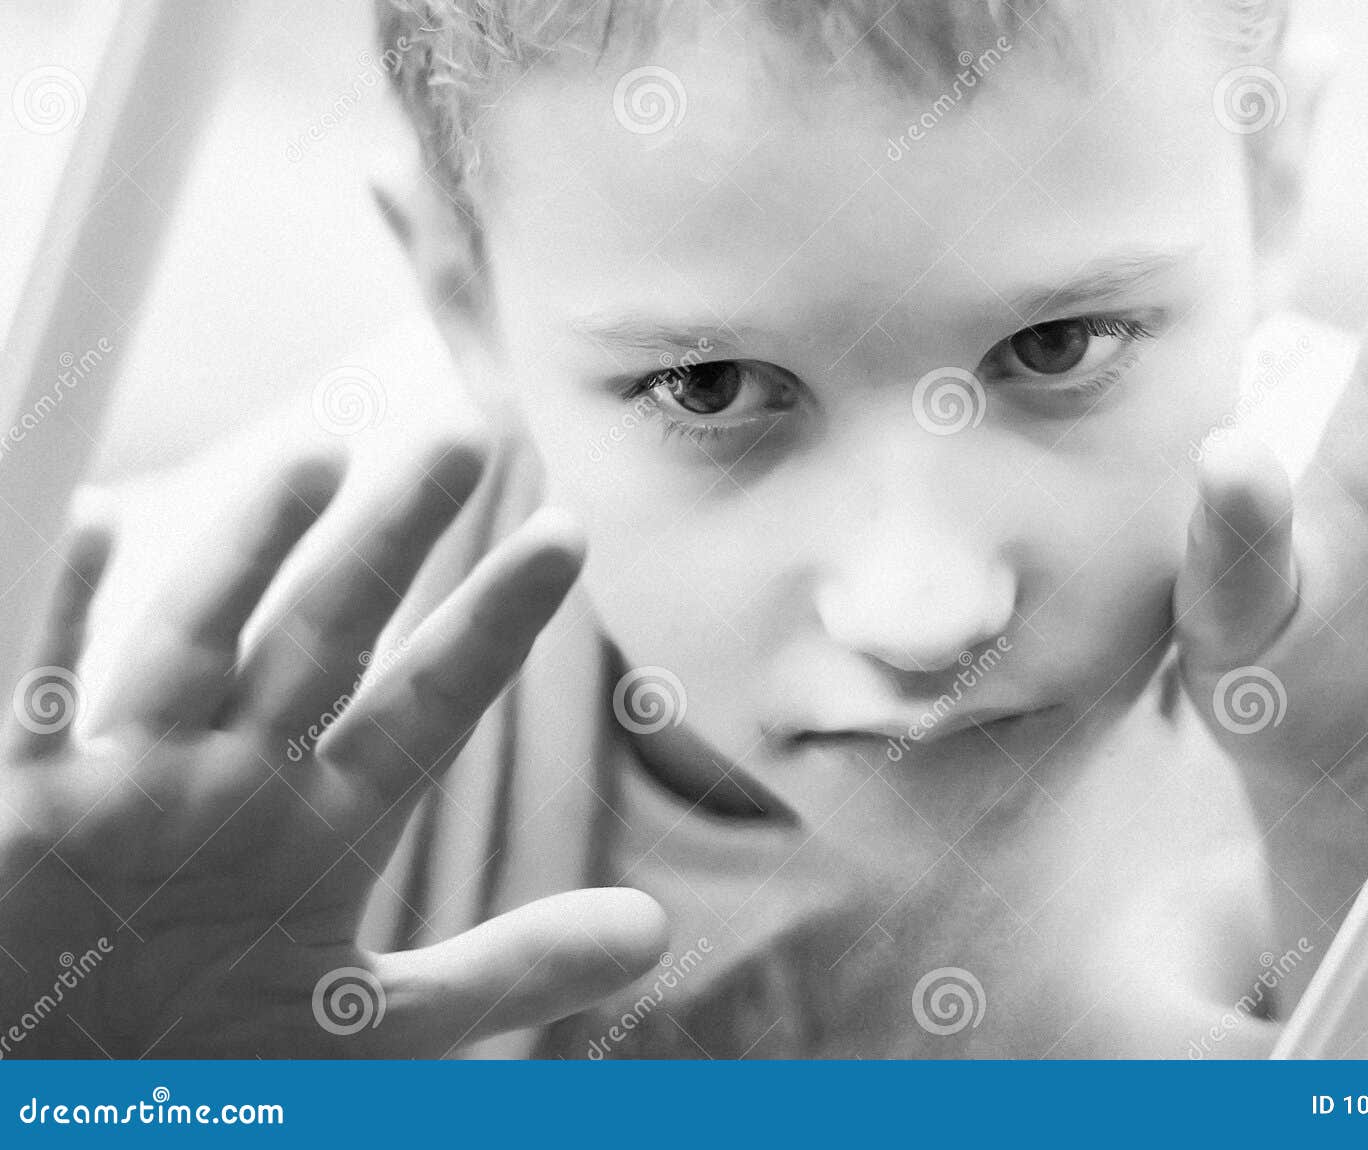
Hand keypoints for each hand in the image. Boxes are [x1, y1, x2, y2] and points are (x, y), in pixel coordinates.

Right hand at [0, 446, 664, 1057]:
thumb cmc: (204, 1070)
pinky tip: (102, 516)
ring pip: (202, 644)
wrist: (61, 1111)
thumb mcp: (372, 1029)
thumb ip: (506, 970)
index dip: (497, 623)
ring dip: (252, 555)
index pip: (430, 703)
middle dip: (393, 545)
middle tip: (463, 435)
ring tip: (319, 460)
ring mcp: (133, 788)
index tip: (568, 534)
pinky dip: (64, 611)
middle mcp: (238, 783)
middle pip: (330, 639)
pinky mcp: (27, 811)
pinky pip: (47, 699)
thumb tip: (654, 931)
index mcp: (323, 827)